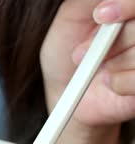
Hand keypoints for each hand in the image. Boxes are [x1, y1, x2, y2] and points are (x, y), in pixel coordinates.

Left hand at [40, 0, 134, 143]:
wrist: (61, 89)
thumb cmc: (65, 49)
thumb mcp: (71, 16)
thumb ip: (89, 0)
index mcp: (129, 11)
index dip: (127, 6)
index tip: (101, 16)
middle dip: (112, 43)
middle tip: (82, 53)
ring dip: (112, 64)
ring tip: (99, 67)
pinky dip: (118, 83)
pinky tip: (110, 82)